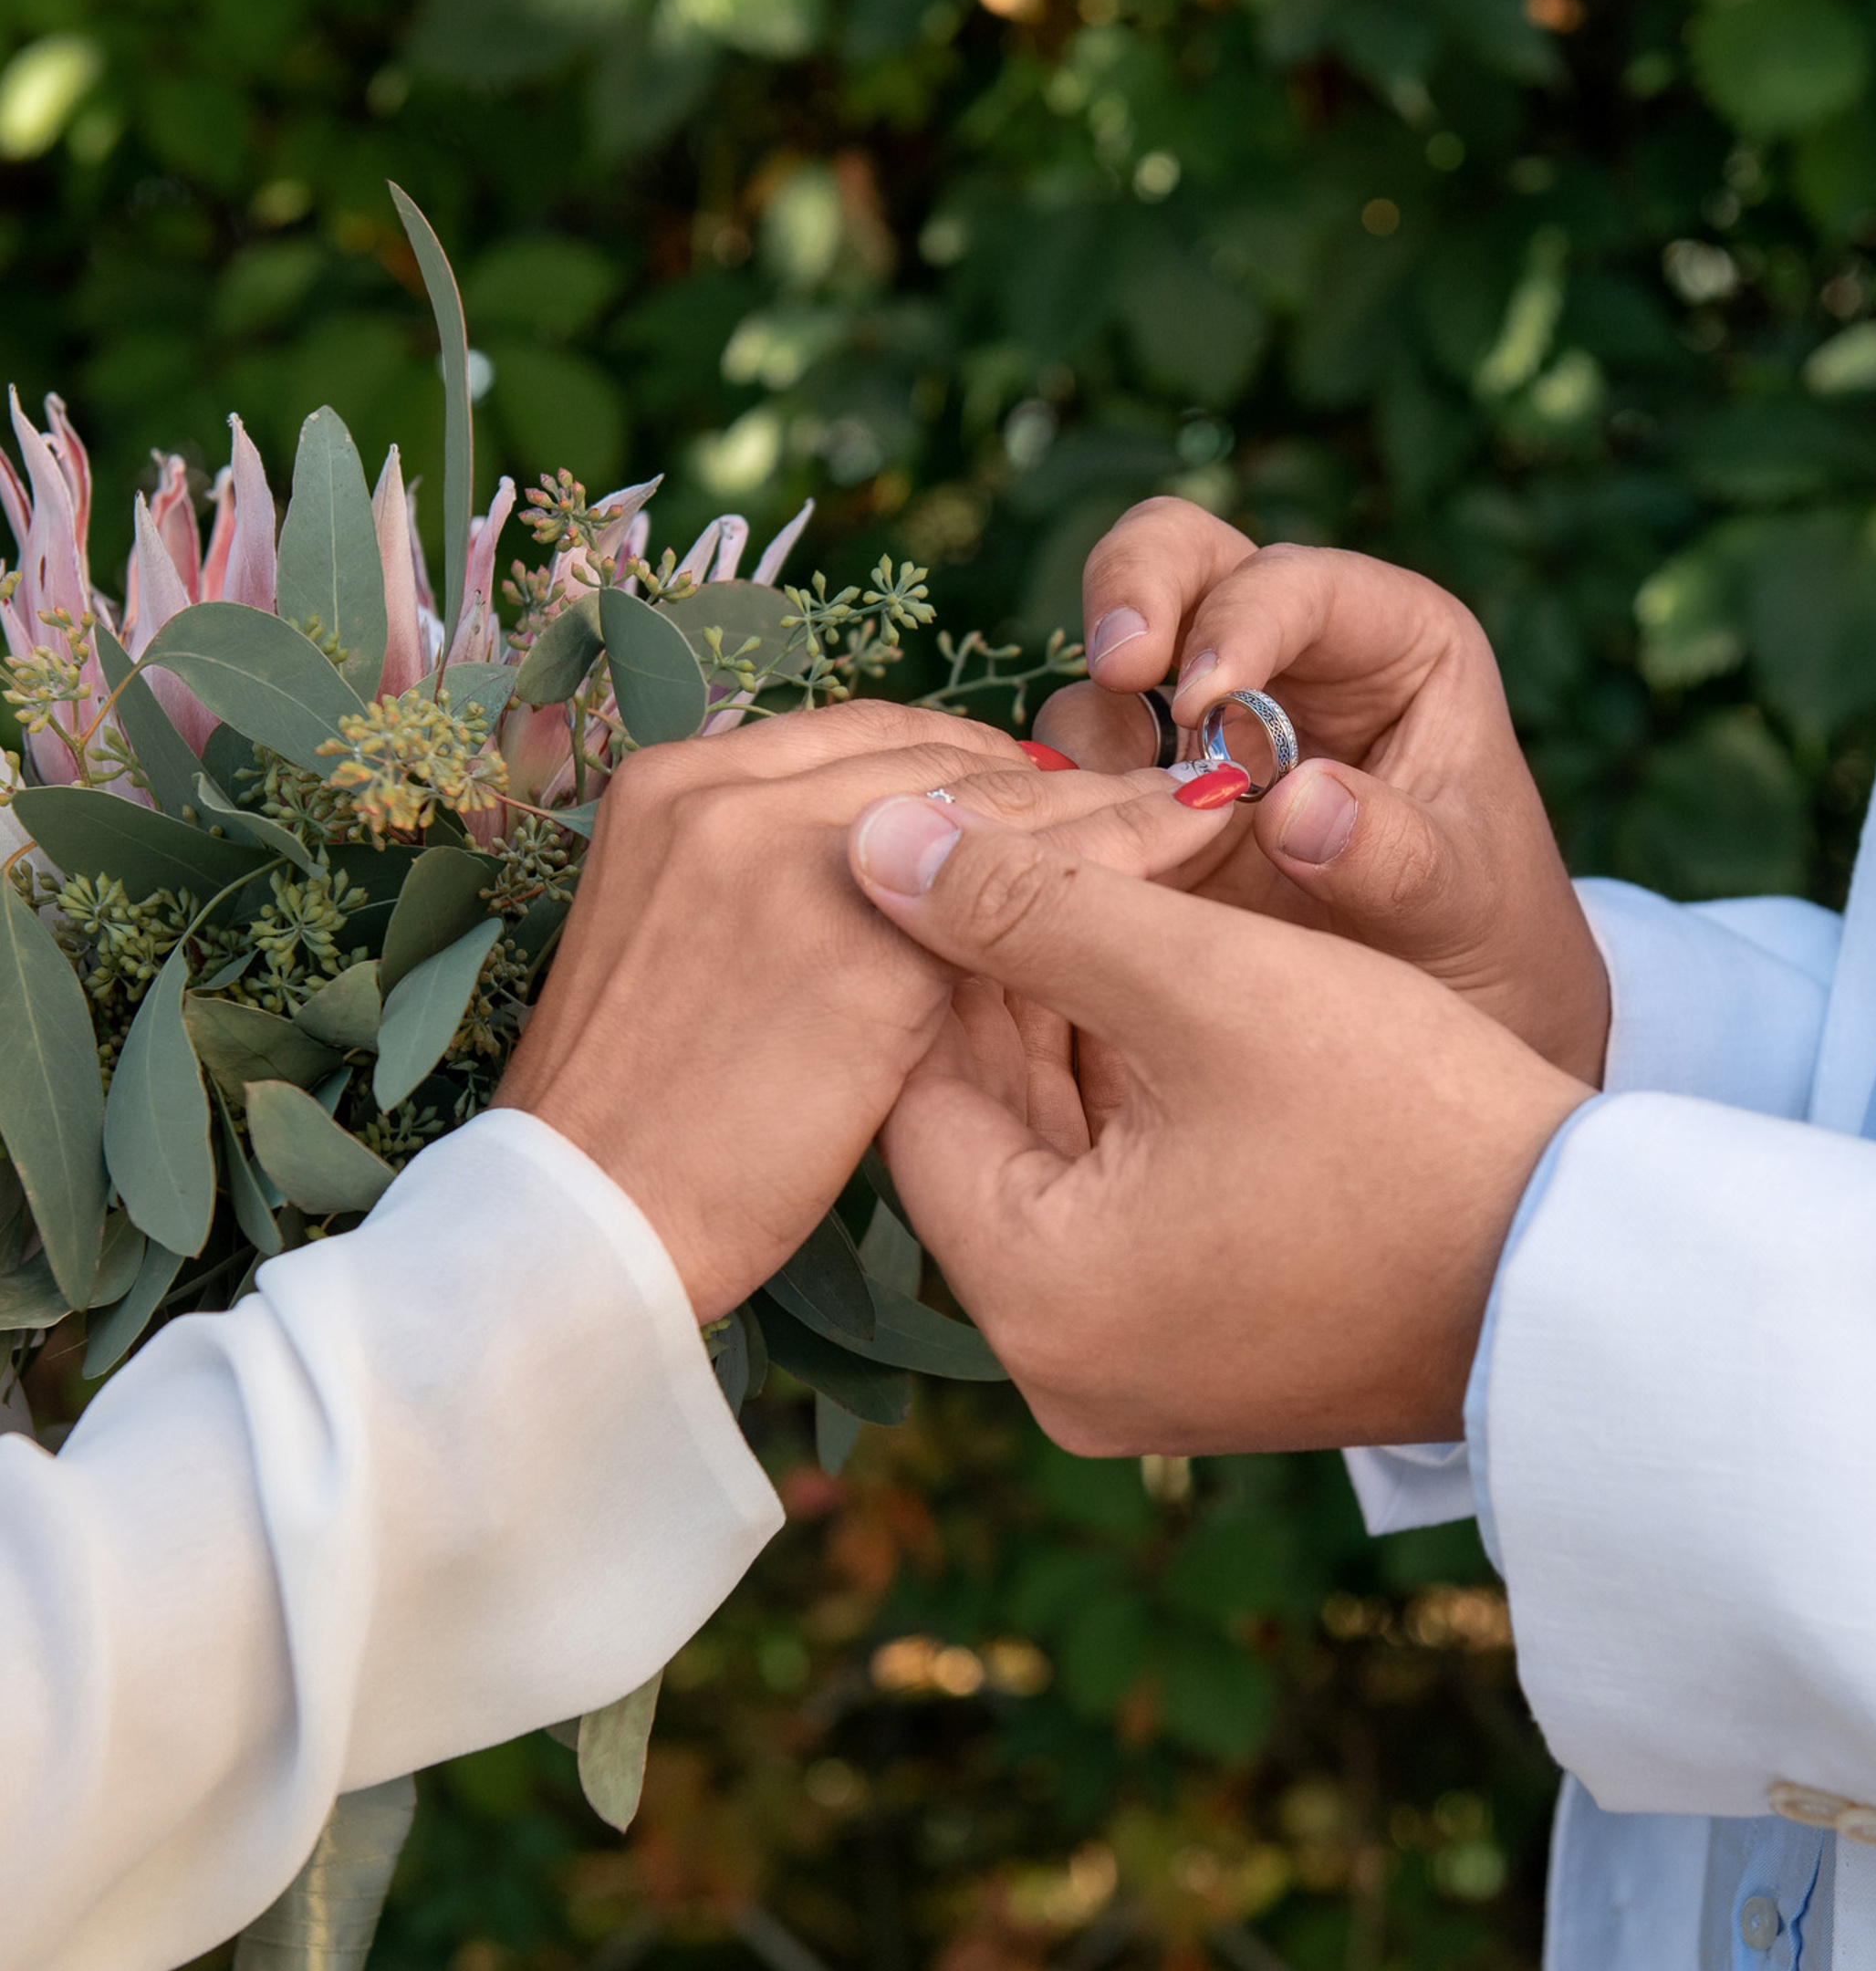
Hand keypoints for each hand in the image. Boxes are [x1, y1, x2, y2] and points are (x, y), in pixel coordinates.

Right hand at [497, 704, 1236, 1320]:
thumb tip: (892, 872)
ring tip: (1204, 810)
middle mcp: (724, 788)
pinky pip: (1024, 885)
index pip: (866, 741)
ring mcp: (786, 856)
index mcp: (670, 783)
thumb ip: (766, 886)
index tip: (1056, 790)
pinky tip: (1181, 869)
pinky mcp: (857, 945)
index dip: (976, 768)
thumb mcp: (673, 956)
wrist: (577, 1229)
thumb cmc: (633, 1126)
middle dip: (1054, 776)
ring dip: (1109, 805)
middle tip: (1159, 789)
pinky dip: (1116, 866)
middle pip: (938, 754)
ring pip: (995, 802)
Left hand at [849, 794, 1589, 1452]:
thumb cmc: (1411, 1125)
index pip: (915, 1092)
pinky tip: (1176, 996)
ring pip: (1057, 1161)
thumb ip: (1030, 904)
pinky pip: (1124, 1211)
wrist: (1595, 1276)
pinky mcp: (1203, 1358)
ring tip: (1117, 898)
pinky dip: (1140, 1107)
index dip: (935, 950)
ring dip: (1081, 1032)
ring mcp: (1135, 1374)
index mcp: (1035, 1300)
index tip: (973, 844)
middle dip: (1014, 984)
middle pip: (986, 1129)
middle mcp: (1061, 1368)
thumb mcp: (1209, 984)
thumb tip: (871, 843)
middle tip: (1049, 851)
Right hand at [1028, 499, 1609, 1079]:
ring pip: (1104, 674)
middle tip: (1119, 671)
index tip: (1206, 702)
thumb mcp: (1466, 903)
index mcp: (1387, 642)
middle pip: (1177, 557)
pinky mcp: (1143, 809)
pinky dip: (1054, 806)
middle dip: (1132, 594)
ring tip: (1106, 823)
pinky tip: (1065, 861)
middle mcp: (1284, 660)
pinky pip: (1071, 781)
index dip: (1242, 622)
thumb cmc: (1489, 939)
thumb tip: (1296, 805)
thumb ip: (1397, 857)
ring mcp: (1201, 731)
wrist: (1457, 1027)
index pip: (1295, 580)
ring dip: (1090, 734)